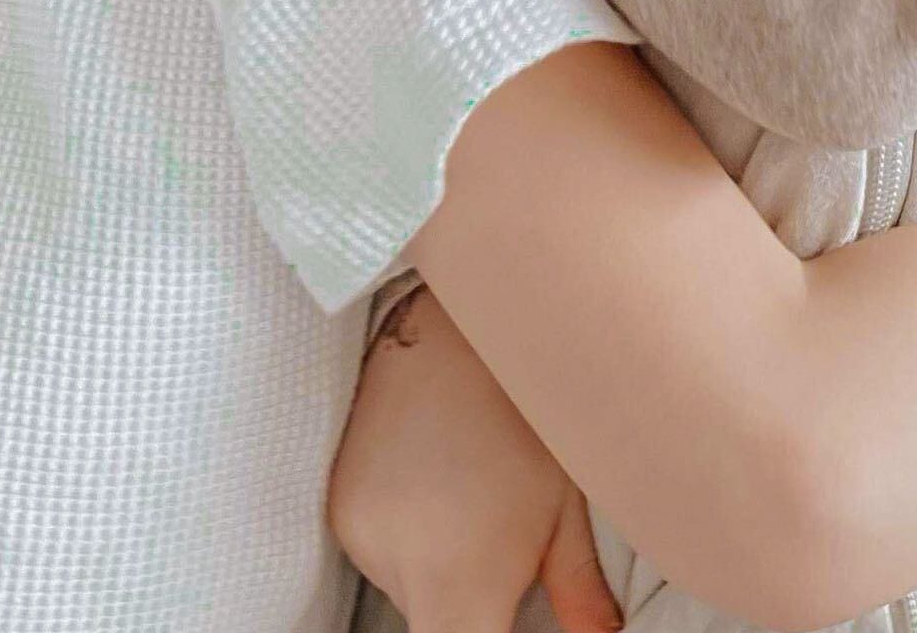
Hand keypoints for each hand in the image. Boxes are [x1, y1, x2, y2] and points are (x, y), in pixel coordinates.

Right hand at [331, 287, 622, 632]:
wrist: (448, 315)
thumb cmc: (524, 408)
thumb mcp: (566, 504)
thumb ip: (579, 594)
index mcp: (460, 579)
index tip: (499, 617)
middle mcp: (396, 565)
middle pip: (434, 624)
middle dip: (469, 604)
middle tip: (499, 534)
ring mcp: (356, 532)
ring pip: (407, 586)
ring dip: (438, 565)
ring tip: (470, 486)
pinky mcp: (336, 503)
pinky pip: (377, 548)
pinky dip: (408, 533)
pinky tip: (436, 474)